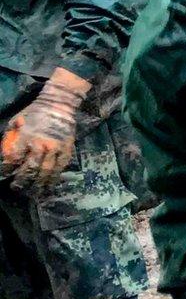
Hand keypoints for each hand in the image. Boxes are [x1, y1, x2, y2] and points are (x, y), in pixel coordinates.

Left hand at [1, 69, 88, 191]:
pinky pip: (60, 167)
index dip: (7, 169)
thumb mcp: (16, 121)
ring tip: (33, 193)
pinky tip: (49, 185)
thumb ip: (10, 138)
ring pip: (46, 171)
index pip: (14, 158)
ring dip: (38, 184)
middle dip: (21, 181)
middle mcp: (41, 145)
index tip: (4, 176)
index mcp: (26, 137)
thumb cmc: (34, 112)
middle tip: (16, 187)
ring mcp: (55, 148)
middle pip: (30, 169)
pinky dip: (54, 178)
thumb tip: (5, 155)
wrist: (59, 104)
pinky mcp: (67, 149)